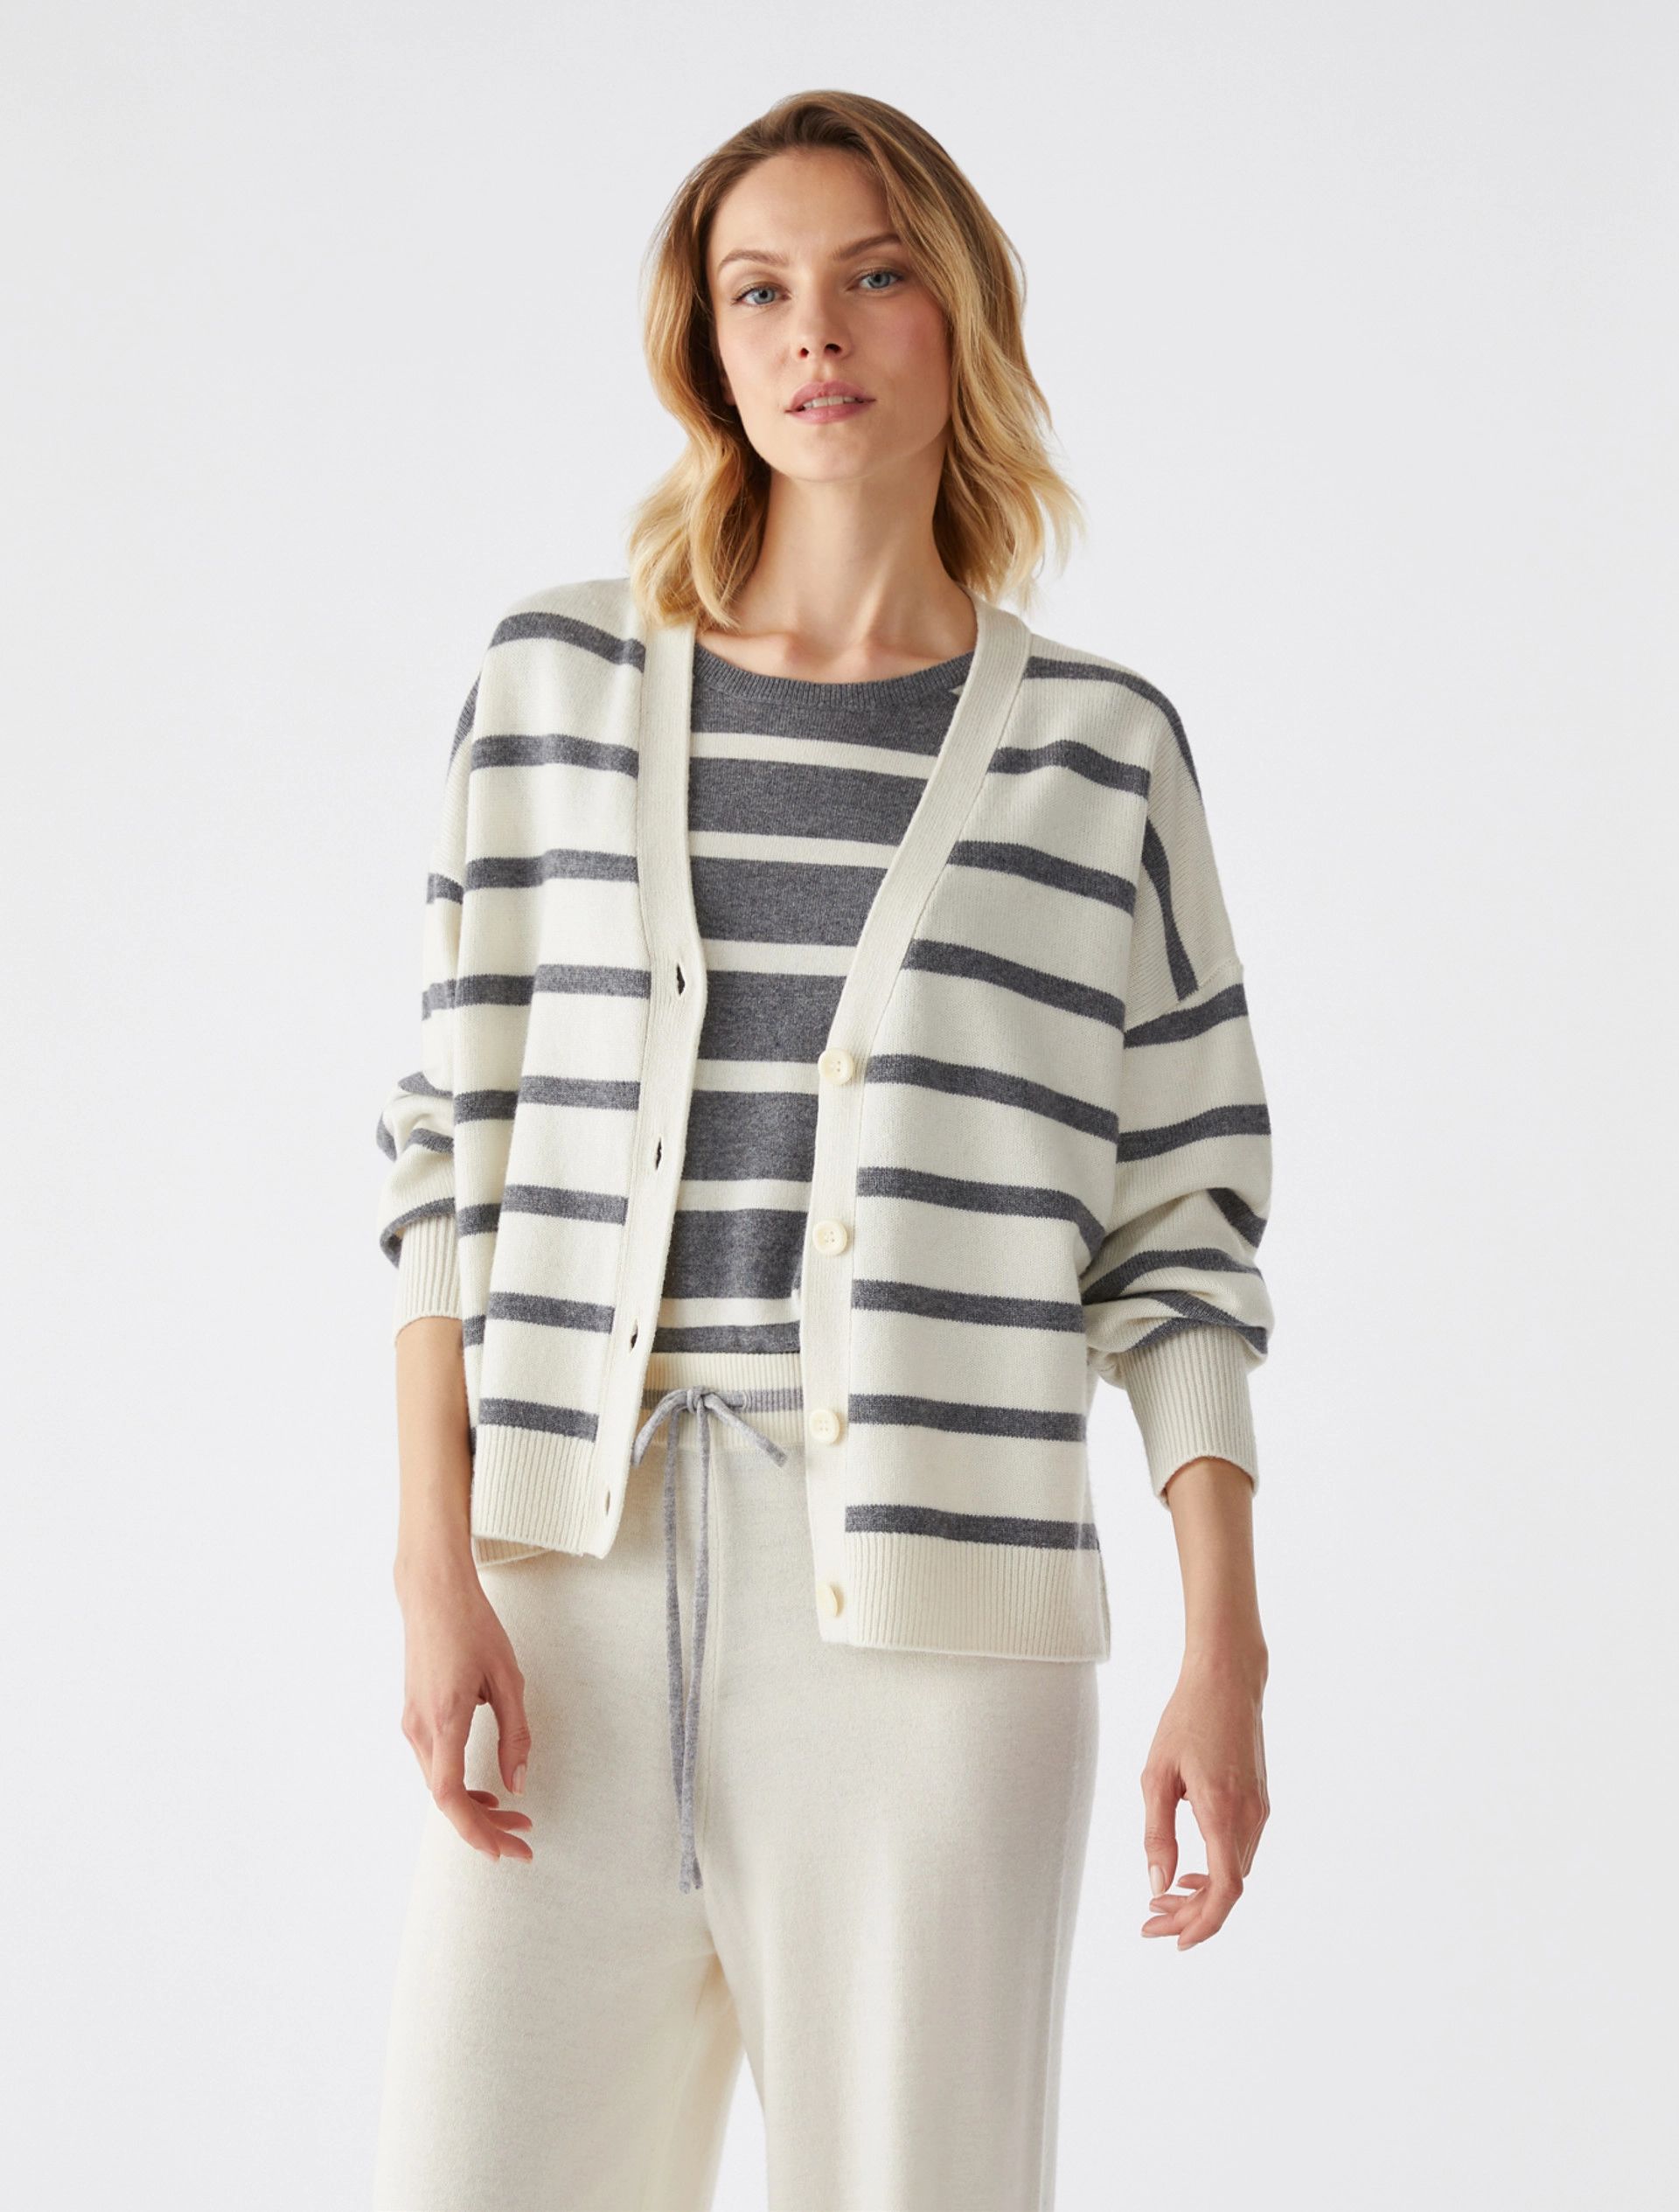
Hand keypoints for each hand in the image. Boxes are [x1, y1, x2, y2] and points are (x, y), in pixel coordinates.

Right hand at [394, 1553, 534, 1862]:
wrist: (432, 1591)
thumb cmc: (471, 1625)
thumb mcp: (508, 1678)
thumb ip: (515, 1734)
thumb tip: (517, 1784)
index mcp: (444, 1720)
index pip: (450, 1796)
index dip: (477, 1831)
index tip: (507, 1849)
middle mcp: (420, 1728)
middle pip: (446, 1798)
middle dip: (485, 1826)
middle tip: (523, 1839)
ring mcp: (412, 1723)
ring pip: (439, 1784)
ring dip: (474, 1807)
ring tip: (512, 1817)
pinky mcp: (414, 1715)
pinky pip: (435, 1764)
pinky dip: (460, 1785)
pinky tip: (486, 1788)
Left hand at [1139, 1646, 1267, 1947]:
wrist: (1228, 1678)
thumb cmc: (1187, 1719)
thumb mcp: (1157, 1775)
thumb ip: (1157, 1834)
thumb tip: (1158, 1886)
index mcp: (1223, 1812)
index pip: (1225, 1891)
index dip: (1202, 1924)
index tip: (1173, 1940)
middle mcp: (1249, 1817)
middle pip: (1229, 1890)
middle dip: (1191, 1915)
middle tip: (1151, 1921)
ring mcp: (1259, 1810)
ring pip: (1236, 1873)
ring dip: (1202, 1894)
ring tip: (1162, 1898)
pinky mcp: (1259, 1802)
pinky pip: (1240, 1852)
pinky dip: (1216, 1871)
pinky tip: (1188, 1869)